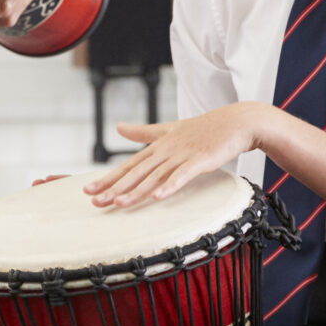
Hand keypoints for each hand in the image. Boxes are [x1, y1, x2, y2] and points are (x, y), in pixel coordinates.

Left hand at [80, 104, 273, 208]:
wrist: (236, 122)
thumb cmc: (204, 128)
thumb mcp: (170, 129)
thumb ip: (143, 132)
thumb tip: (118, 127)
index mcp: (158, 146)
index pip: (129, 165)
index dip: (109, 178)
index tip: (89, 190)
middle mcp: (166, 150)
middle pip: (137, 172)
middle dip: (115, 187)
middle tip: (96, 201)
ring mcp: (183, 155)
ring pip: (155, 176)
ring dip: (137, 190)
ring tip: (119, 203)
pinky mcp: (200, 160)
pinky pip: (183, 175)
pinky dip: (170, 186)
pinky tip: (158, 197)